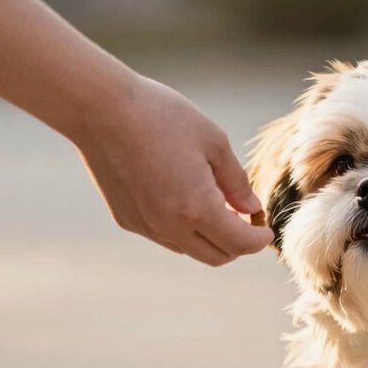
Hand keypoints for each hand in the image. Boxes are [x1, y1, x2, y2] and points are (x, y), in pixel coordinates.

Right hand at [75, 73, 272, 265]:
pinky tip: (182, 197)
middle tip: (245, 219)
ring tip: (215, 204)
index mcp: (196, 208)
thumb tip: (251, 208)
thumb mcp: (213, 142)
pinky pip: (164, 236)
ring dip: (209, 237)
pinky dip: (182, 228)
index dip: (259, 240)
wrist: (101, 110)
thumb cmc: (161, 116)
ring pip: (189, 249)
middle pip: (217, 256)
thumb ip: (236, 181)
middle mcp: (169, 227)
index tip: (266, 228)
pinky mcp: (127, 220)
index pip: (240, 244)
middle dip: (238, 244)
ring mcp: (145, 227)